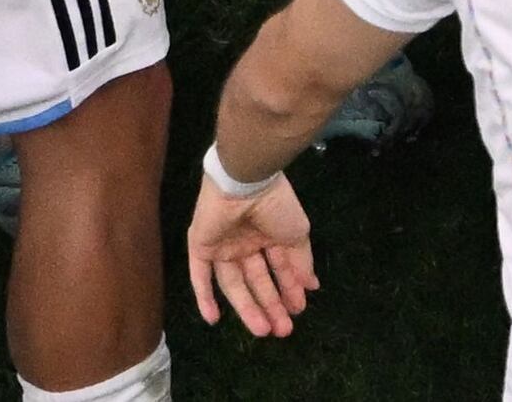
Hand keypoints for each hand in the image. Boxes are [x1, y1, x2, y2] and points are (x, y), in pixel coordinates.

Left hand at [184, 167, 319, 337]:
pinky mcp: (201, 245)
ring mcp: (223, 244)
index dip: (288, 290)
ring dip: (247, 307)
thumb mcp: (297, 233)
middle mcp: (246, 241)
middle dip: (271, 305)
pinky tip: (213, 319)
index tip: (298, 310)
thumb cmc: (275, 205)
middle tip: (283, 330)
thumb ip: (302, 261)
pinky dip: (204, 296)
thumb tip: (311, 286)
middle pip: (257, 281)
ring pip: (233, 283)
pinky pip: (200, 275)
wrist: (246, 182)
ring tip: (264, 330)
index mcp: (269, 234)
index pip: (278, 269)